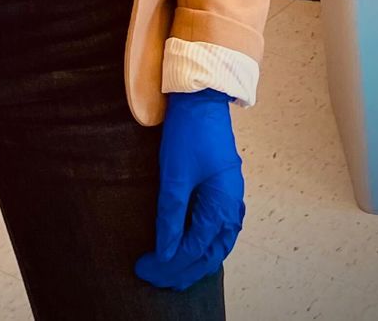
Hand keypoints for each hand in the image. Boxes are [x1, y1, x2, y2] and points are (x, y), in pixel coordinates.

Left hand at [134, 89, 244, 291]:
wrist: (202, 99)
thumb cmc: (188, 133)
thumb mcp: (174, 176)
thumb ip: (170, 216)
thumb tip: (165, 252)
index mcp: (222, 207)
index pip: (194, 249)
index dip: (169, 264)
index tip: (145, 269)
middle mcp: (232, 209)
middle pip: (209, 253)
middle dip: (182, 270)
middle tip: (156, 278)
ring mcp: (231, 199)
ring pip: (216, 244)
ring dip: (195, 261)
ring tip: (173, 273)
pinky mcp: (225, 190)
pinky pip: (218, 229)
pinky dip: (204, 245)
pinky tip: (192, 248)